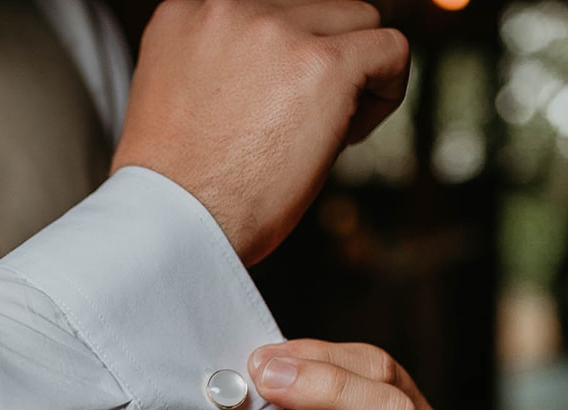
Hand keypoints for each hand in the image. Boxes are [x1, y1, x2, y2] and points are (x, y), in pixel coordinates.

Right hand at [112, 0, 409, 265]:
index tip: (273, 107)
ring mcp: (275, 29)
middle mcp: (227, 7)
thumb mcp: (180, 100)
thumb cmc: (178, 191)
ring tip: (330, 132)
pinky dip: (387, 91)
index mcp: (187, 12)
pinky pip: (392, 50)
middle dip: (321, 59)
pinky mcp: (322, 64)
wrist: (175, 228)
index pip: (270, 8)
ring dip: (358, 70)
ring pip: (360, 18)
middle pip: (314, 9)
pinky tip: (351, 137)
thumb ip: (221, 67)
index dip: (284, 55)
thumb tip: (284, 70)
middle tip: (303, 125)